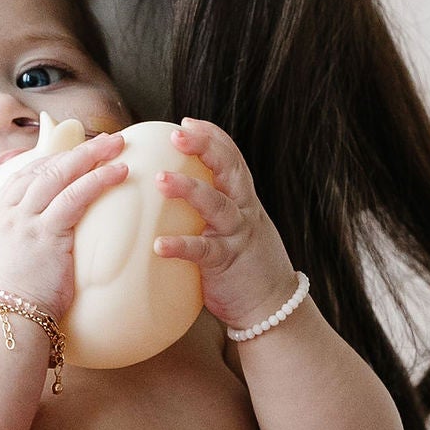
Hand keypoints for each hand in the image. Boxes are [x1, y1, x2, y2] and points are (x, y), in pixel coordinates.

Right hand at [0, 129, 128, 319]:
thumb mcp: (4, 269)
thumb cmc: (9, 307)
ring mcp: (26, 221)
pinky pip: (75, 197)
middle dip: (77, 150)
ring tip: (117, 145)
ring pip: (60, 174)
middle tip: (105, 140)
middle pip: (44, 167)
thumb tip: (37, 250)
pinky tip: (117, 172)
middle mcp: (10, 214)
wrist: (4, 323)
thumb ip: (19, 249)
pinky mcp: (47, 234)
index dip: (52, 160)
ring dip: (91, 155)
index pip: (24, 176)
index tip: (75, 154)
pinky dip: (97, 180)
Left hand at [156, 118, 299, 333]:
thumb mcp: (232, 228)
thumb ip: (211, 208)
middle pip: (229, 169)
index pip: (231, 157)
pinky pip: (203, 252)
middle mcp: (243, 210)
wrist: (271, 307)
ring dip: (189, 190)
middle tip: (176, 135)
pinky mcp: (228, 263)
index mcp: (242, 199)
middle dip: (205, 147)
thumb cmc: (243, 264)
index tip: (187, 122)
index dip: (212, 136)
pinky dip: (181, 246)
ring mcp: (238, 235)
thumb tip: (171, 191)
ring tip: (161, 180)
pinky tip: (158, 245)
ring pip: (217, 204)